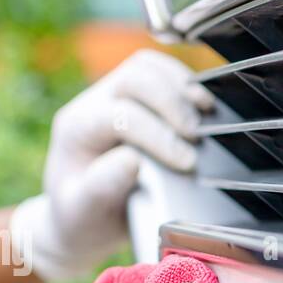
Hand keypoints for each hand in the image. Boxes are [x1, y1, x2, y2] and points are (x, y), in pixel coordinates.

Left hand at [9, 50, 213, 281]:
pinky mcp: (134, 96)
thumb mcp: (84, 212)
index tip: (186, 163)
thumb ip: (102, 187)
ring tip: (205, 112)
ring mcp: (112, 94)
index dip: (158, 136)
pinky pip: (159, 71)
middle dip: (171, 103)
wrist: (81, 215)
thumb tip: (132, 160)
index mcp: (76, 129)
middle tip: (196, 136)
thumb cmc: (84, 218)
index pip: (121, 116)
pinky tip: (204, 105)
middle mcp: (92, 103)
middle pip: (134, 77)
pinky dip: (184, 82)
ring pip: (147, 65)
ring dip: (180, 85)